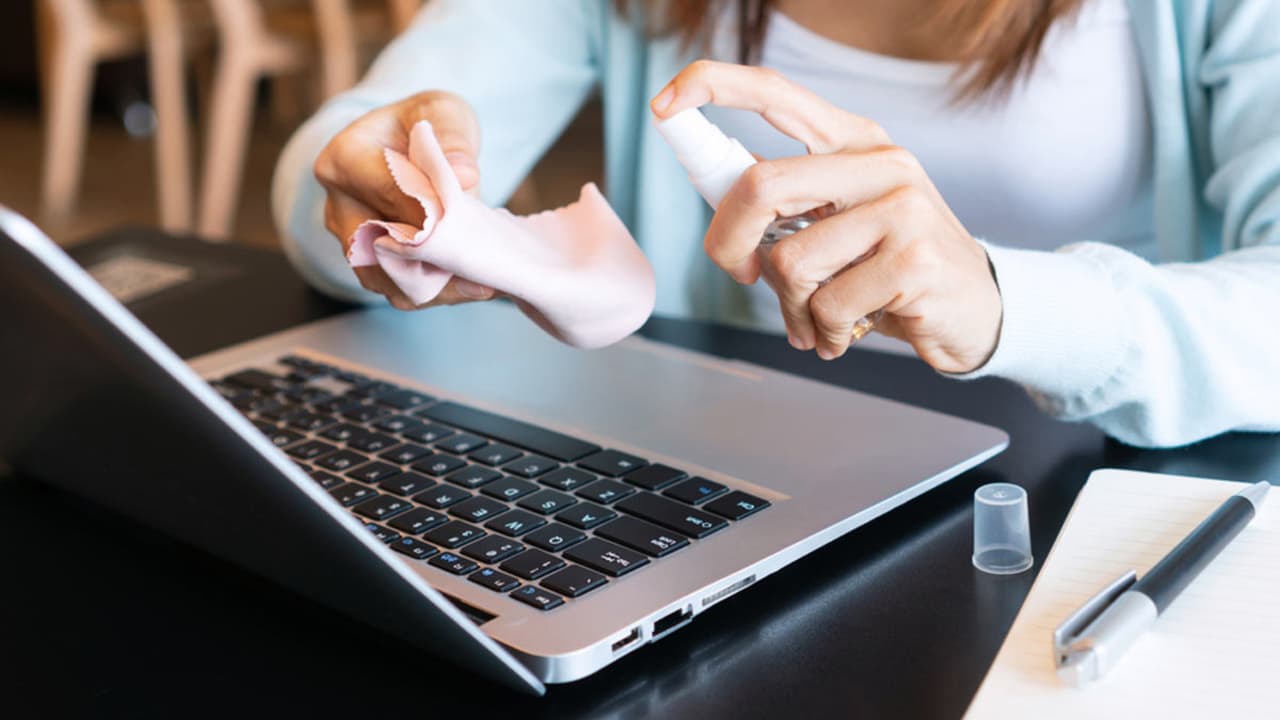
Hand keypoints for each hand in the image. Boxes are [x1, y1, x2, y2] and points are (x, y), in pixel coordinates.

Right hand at [314, 91, 495, 309]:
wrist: (406, 143)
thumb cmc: (425, 123)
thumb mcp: (443, 111)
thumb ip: (453, 138)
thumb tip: (465, 174)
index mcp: (344, 158)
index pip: (389, 193)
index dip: (430, 214)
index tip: (467, 228)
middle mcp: (337, 204)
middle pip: (382, 246)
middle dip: (433, 259)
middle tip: (481, 275)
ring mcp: (351, 239)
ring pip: (387, 279)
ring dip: (434, 286)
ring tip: (480, 285)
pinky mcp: (370, 263)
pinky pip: (398, 289)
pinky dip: (434, 292)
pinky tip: (471, 287)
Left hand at [651, 61, 1001, 372]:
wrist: (976, 309)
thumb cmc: (891, 266)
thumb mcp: (843, 219)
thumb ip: (788, 205)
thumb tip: (721, 211)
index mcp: (854, 141)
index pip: (778, 94)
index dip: (714, 88)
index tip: (664, 105)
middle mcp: (880, 163)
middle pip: (761, 187)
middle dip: (730, 245)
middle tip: (743, 275)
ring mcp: (903, 207)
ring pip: (789, 262)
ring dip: (791, 307)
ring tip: (820, 317)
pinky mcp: (913, 261)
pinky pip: (826, 306)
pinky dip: (824, 332)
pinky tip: (848, 332)